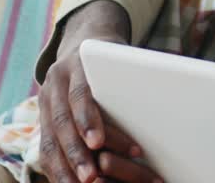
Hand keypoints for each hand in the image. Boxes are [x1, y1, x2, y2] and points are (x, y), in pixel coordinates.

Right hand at [38, 0, 160, 182]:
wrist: (82, 44)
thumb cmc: (113, 57)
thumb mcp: (122, 58)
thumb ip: (136, 76)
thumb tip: (171, 87)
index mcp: (76, 64)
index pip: (79, 94)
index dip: (86, 118)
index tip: (97, 142)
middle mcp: (56, 82)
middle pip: (62, 121)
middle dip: (76, 152)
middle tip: (91, 176)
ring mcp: (45, 101)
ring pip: (49, 139)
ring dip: (65, 166)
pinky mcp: (42, 118)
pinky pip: (45, 149)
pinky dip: (56, 170)